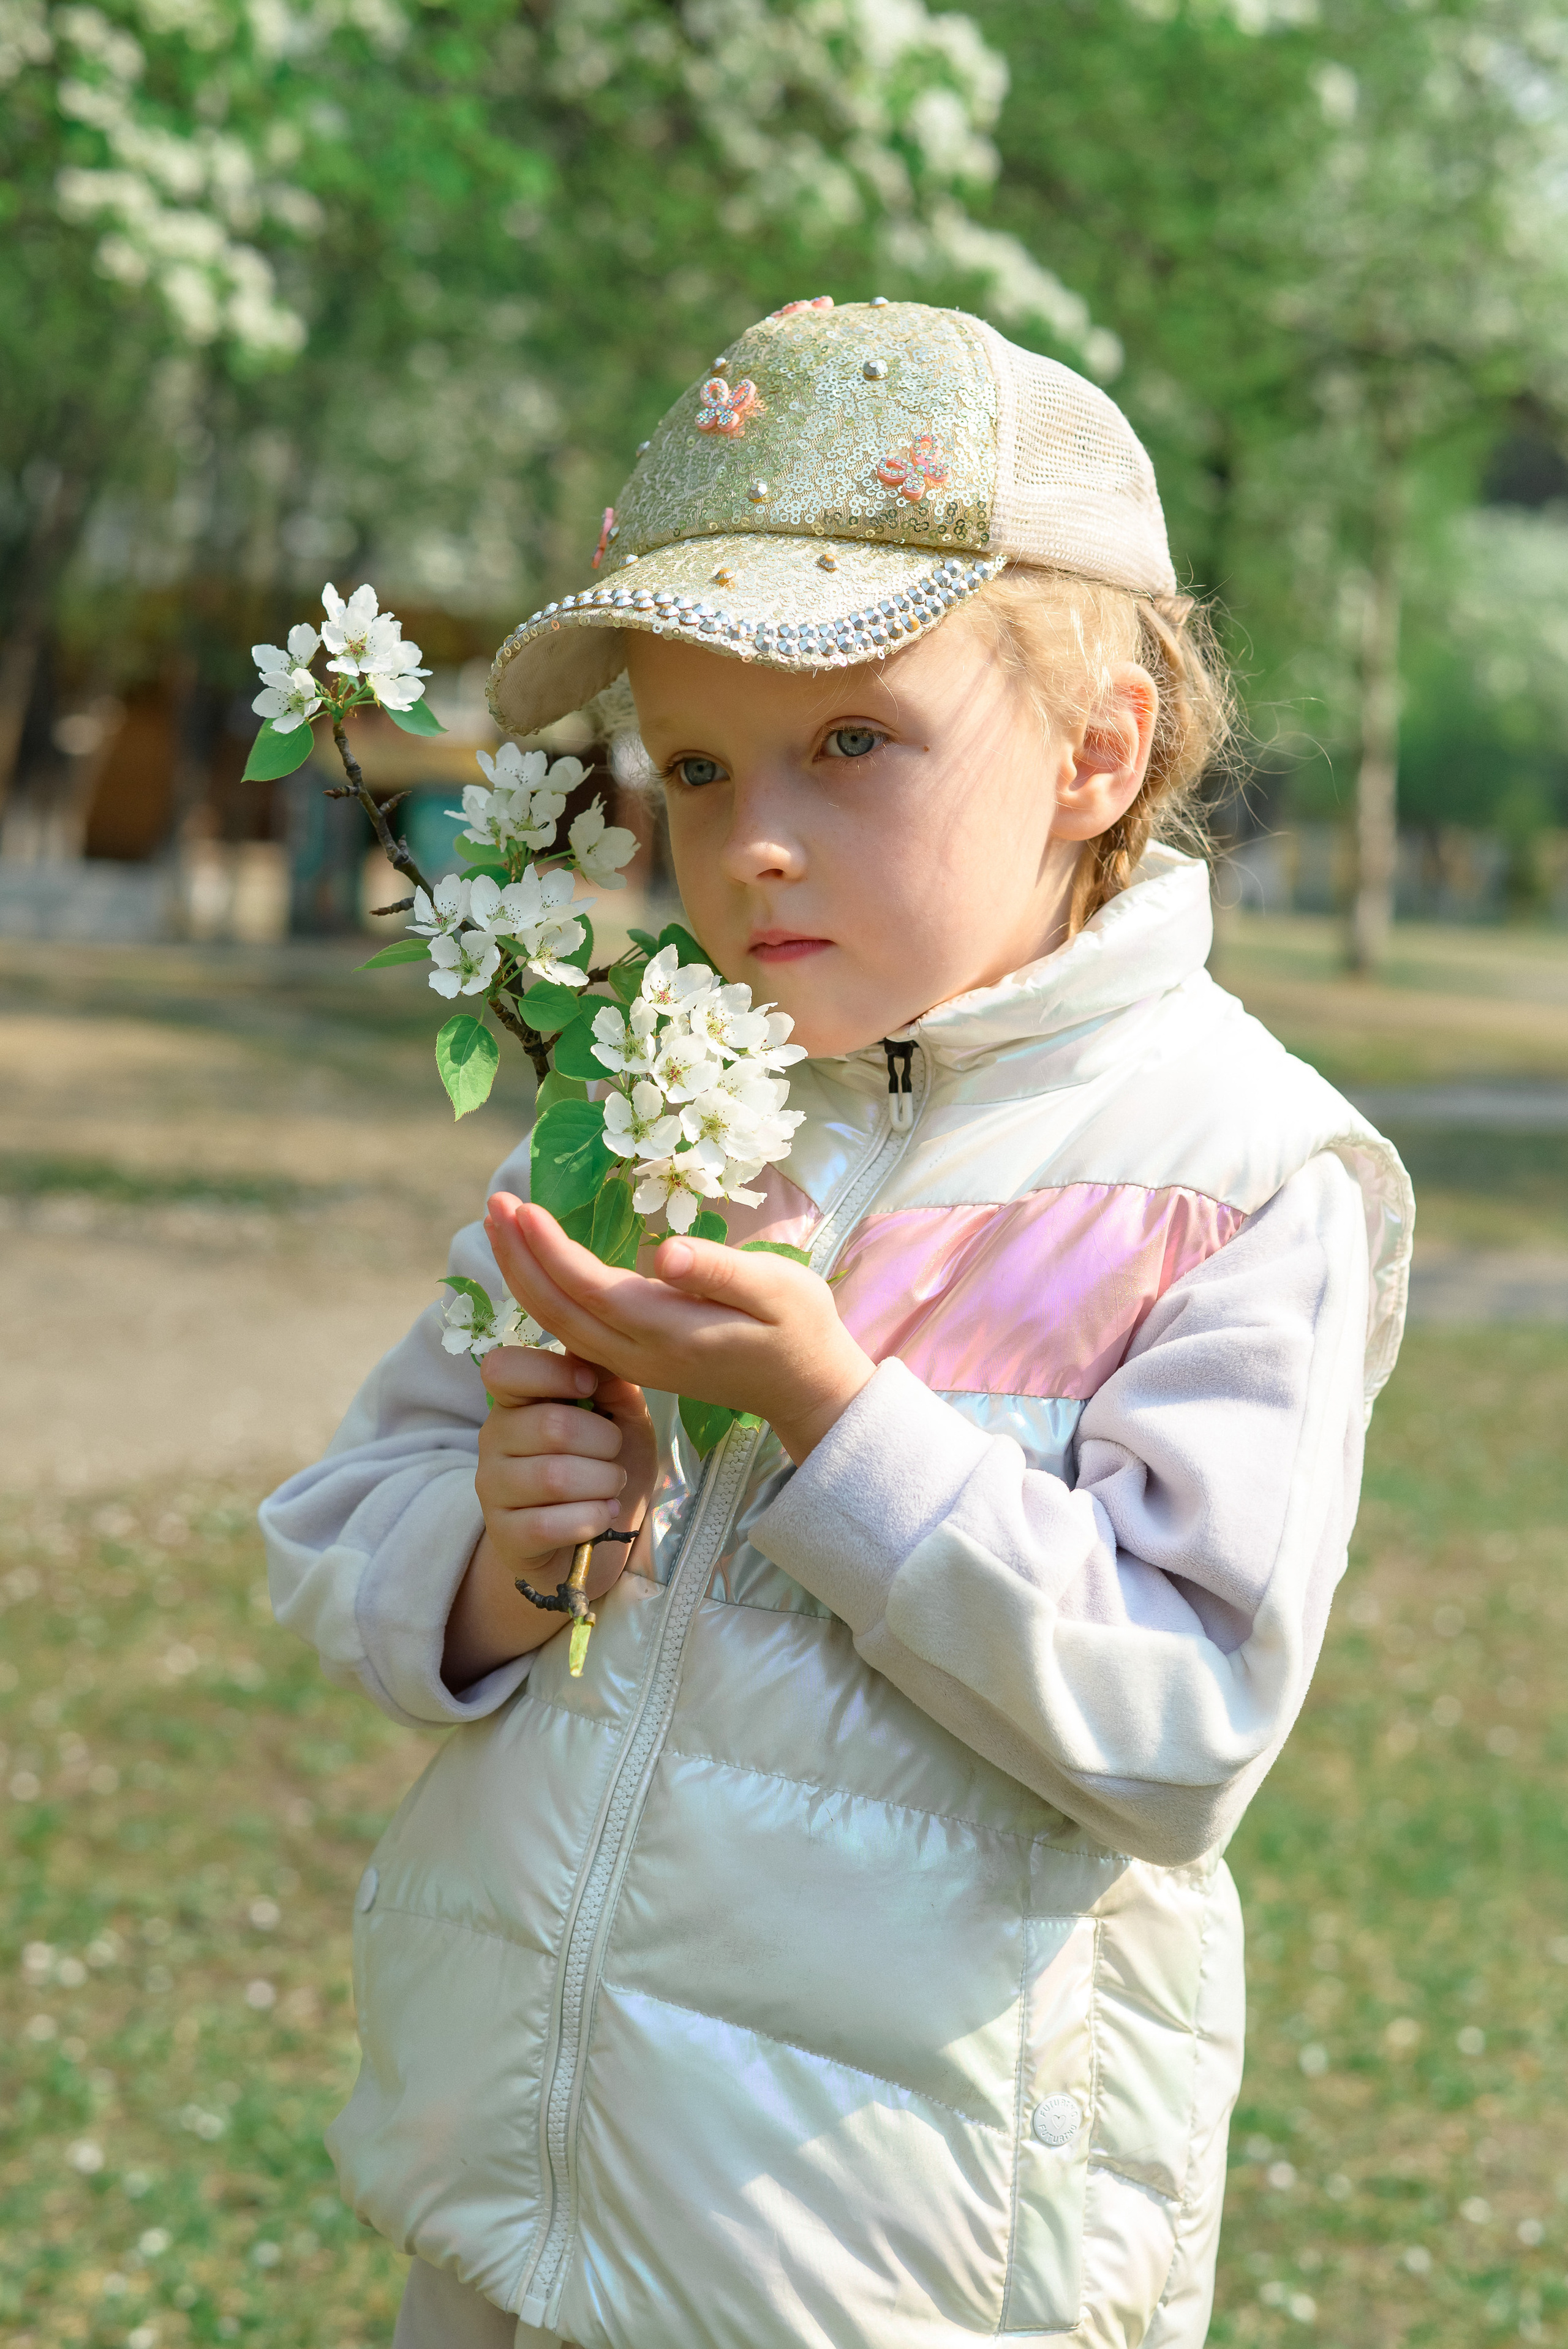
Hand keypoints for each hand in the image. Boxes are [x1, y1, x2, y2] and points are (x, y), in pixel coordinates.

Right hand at [441, 1341, 655, 1692]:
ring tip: (612, 1486)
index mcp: (518, 1400)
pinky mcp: (505, 1537)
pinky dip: (590, 1519)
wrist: (595, 1542)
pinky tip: (601, 1517)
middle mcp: (494, 1439)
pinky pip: (549, 1524)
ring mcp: (494, 1489)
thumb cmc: (605, 1467)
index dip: (553, 1372)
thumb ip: (611, 1380)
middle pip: (551, 1425)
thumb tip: (598, 1352)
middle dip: (604, 1441)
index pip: (504, 1368)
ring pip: (554, 1476)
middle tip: (614, 1453)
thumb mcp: (621, 1417)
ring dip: (603, 1482)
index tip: (590, 1387)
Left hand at [483, 1194, 875, 1465]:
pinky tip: (533, 1265)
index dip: (548, 1249)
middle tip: (492, 1204)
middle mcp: (638, 1354)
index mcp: (668, 1331)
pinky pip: (573, 1330)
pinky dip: (544, 1294)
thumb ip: (721, 1273)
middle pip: (557, 1309)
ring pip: (559, 1324)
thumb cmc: (799, 1328)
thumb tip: (666, 1255)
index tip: (521, 1205)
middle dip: (518, 1257)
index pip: (588, 1287)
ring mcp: (633, 1364)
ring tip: (500, 1225)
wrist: (806, 1389)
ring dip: (523, 1274)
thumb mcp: (779, 1291)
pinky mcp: (635, 1363)